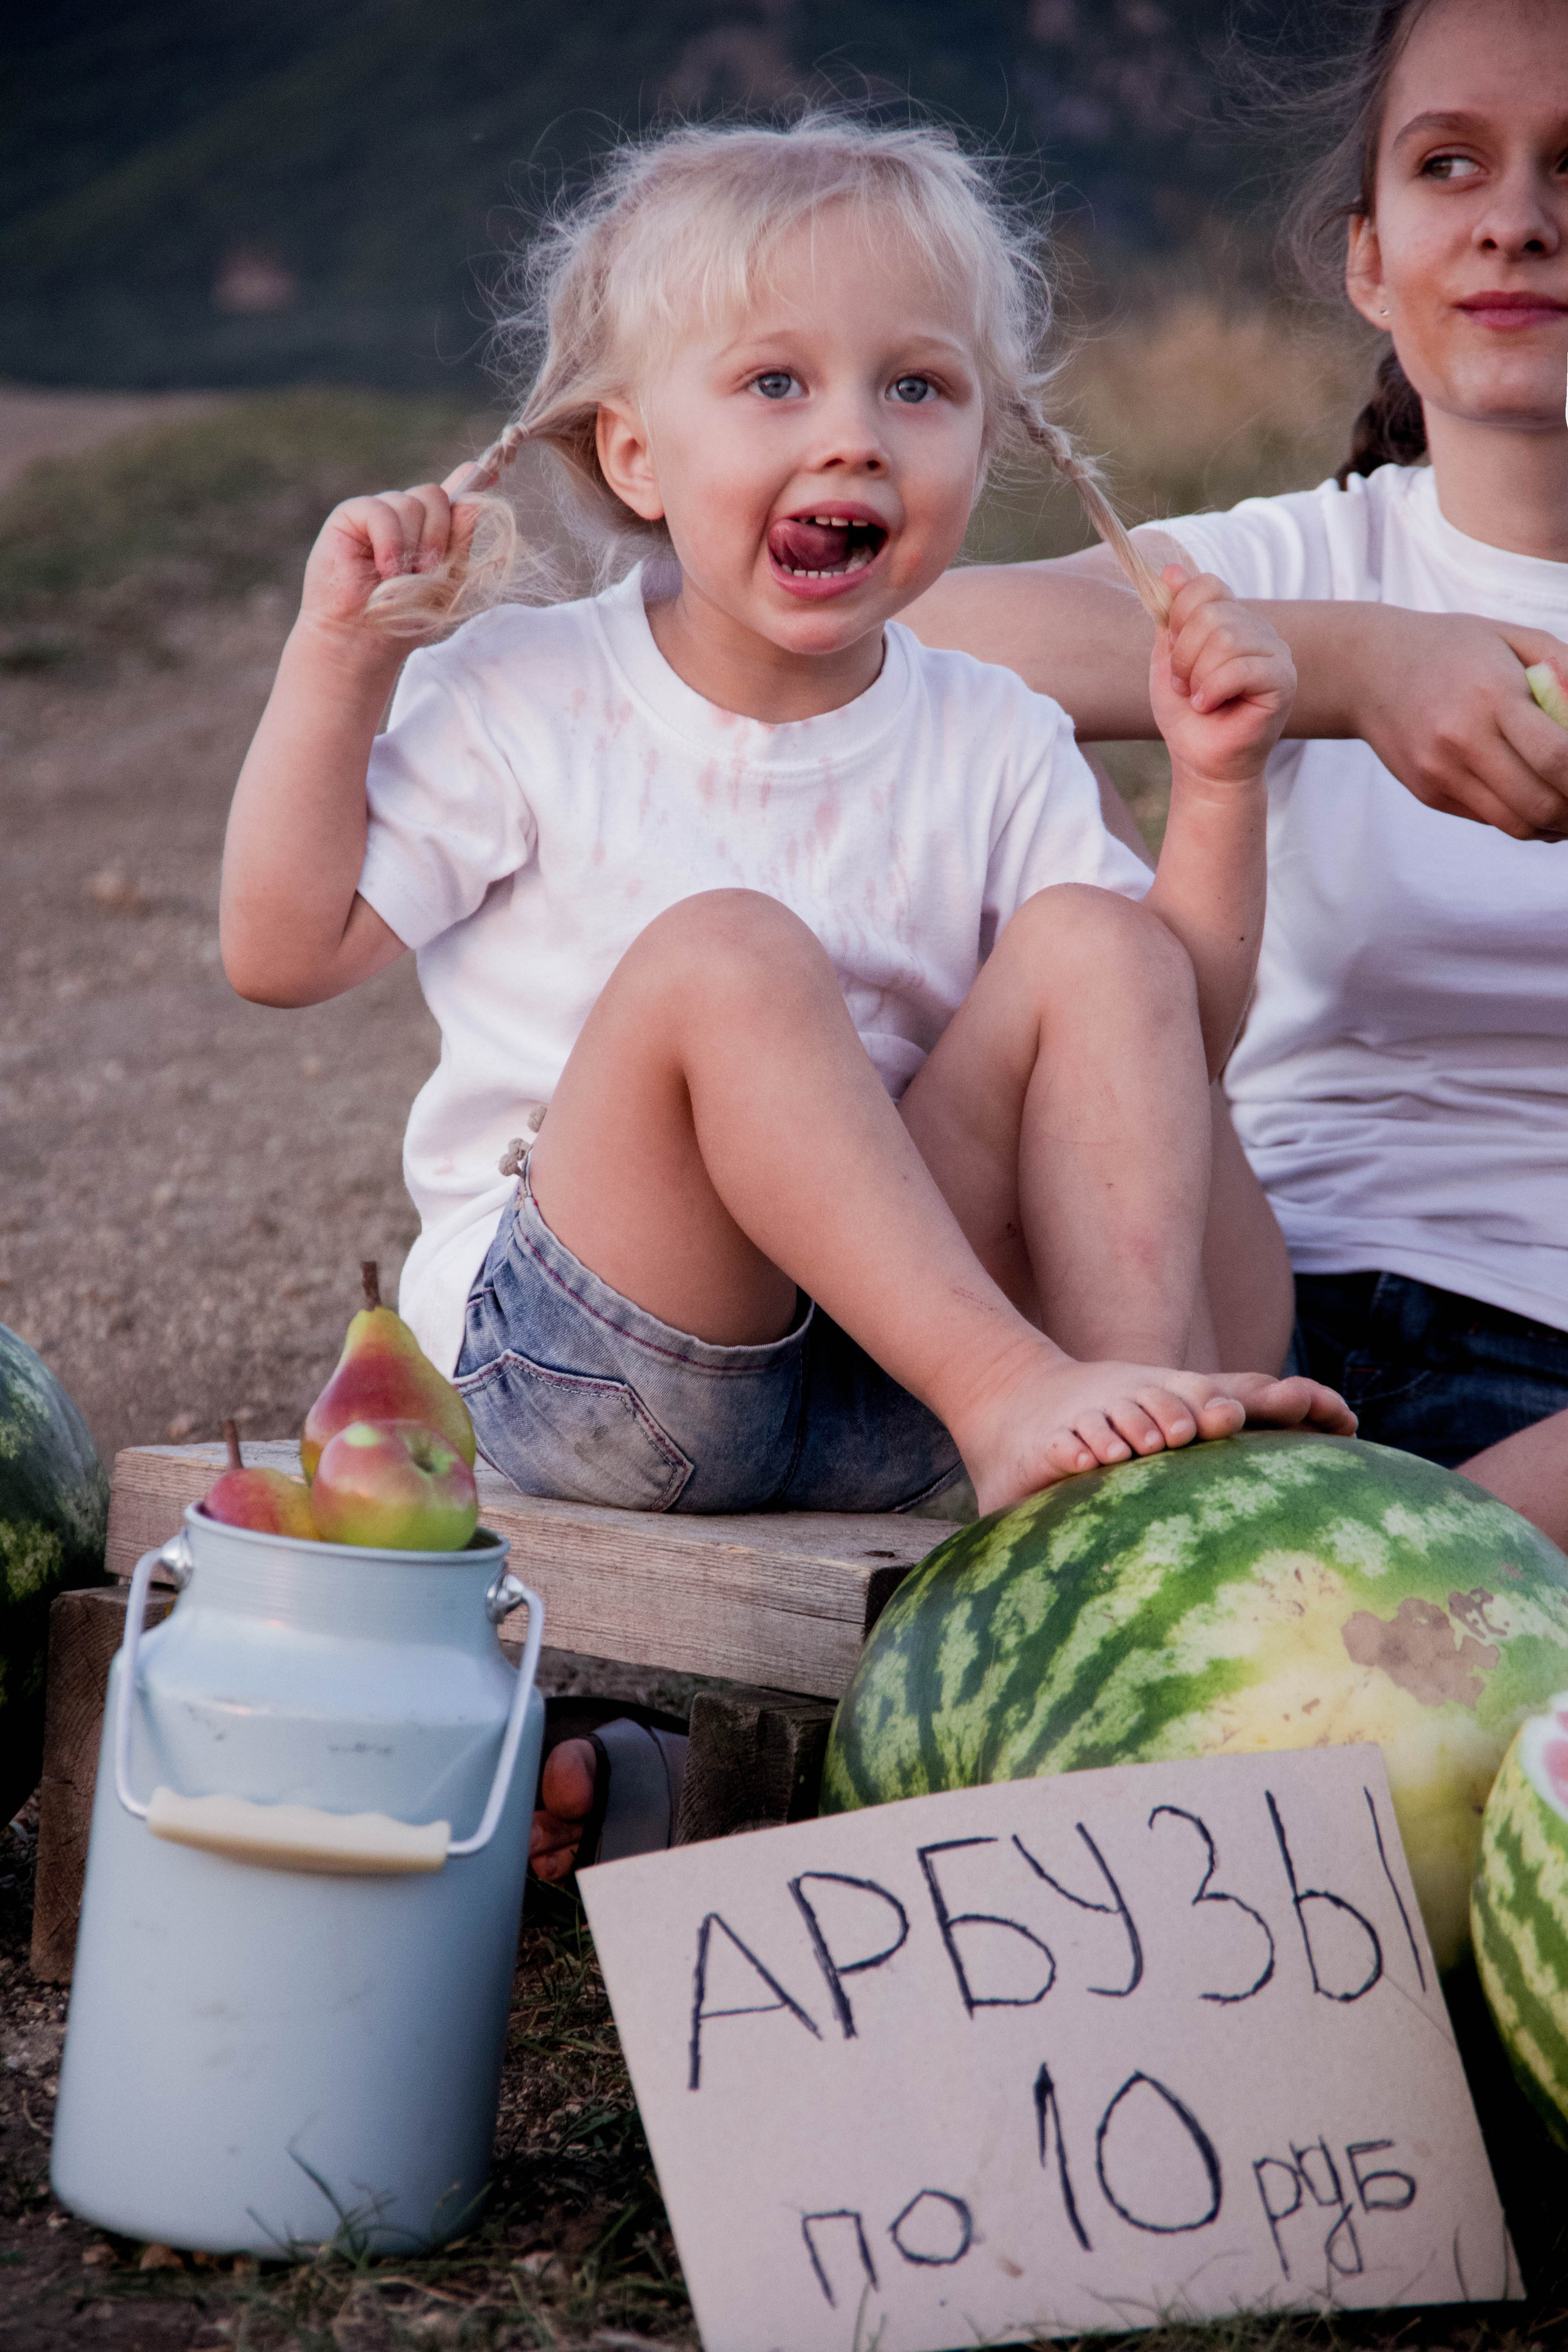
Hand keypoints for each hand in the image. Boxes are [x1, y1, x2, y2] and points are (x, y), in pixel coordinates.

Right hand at [296, 464, 481, 649]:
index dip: (471, 480)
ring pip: (411, 503)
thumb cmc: (404, 619)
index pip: (451, 494)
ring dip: (414, 546)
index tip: (491, 474)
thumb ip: (461, 540)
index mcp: (427, 529)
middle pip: (435, 496)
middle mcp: (403, 515)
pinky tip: (386, 570)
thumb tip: (475, 499)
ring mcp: (376, 513)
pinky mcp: (349, 517)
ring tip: (402, 579)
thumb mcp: (446, 581)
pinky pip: (381, 511)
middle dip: (439, 536)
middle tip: (427, 572)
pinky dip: (390, 542)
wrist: (364, 642)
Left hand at [1151, 568, 1296, 787]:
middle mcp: (1260, 630)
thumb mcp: (1168, 659)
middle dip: (1184, 655)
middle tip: (1185, 686)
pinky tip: (1209, 705)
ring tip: (1199, 699)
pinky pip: (1241, 668)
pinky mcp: (1283, 681)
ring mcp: (1276, 654)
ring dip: (1198, 675)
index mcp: (1234, 620)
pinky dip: (1213, 689)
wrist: (1201, 762)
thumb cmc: (1187, 715)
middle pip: (1213, 614)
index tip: (1173, 651)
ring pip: (1227, 639)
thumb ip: (1172, 617)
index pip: (1207, 586)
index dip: (1180, 616)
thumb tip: (1171, 570)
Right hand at [1343, 608, 1567, 841]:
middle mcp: (1463, 740)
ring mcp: (1442, 772)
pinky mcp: (1429, 793)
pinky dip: (1524, 821)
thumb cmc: (1453, 649)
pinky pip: (1490, 820)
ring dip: (1554, 826)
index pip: (1557, 756)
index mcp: (1492, 695)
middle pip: (1540, 802)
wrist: (1370, 670)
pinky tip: (1538, 806)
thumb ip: (1564, 668)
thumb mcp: (1513, 639)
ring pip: (1516, 824)